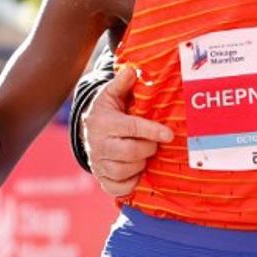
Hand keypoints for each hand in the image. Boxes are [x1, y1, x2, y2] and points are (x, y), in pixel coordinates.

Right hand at [82, 66, 173, 196]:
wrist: (87, 132)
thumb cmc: (107, 111)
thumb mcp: (111, 94)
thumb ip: (122, 83)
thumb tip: (133, 70)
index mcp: (103, 123)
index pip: (132, 128)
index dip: (152, 131)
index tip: (169, 134)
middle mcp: (99, 145)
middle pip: (131, 153)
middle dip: (148, 148)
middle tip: (154, 142)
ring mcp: (99, 164)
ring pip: (128, 170)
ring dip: (142, 163)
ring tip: (144, 153)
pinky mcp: (102, 180)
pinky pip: (121, 187)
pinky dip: (133, 180)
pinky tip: (137, 169)